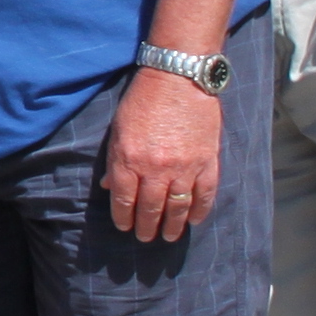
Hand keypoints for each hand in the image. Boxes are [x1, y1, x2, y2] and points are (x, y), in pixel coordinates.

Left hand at [100, 70, 223, 242]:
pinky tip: (195, 221)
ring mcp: (184, 167)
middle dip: (147, 227)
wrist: (178, 78)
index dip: (124, 218)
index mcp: (128, 160)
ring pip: (178, 207)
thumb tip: (109, 185)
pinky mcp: (207, 161)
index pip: (124, 200)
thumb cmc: (143, 100)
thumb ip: (114, 160)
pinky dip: (200, 210)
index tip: (125, 227)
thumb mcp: (118, 129)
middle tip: (146, 238)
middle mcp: (155, 168)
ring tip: (169, 237)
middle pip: (150, 208)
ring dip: (173, 226)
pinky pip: (205, 194)